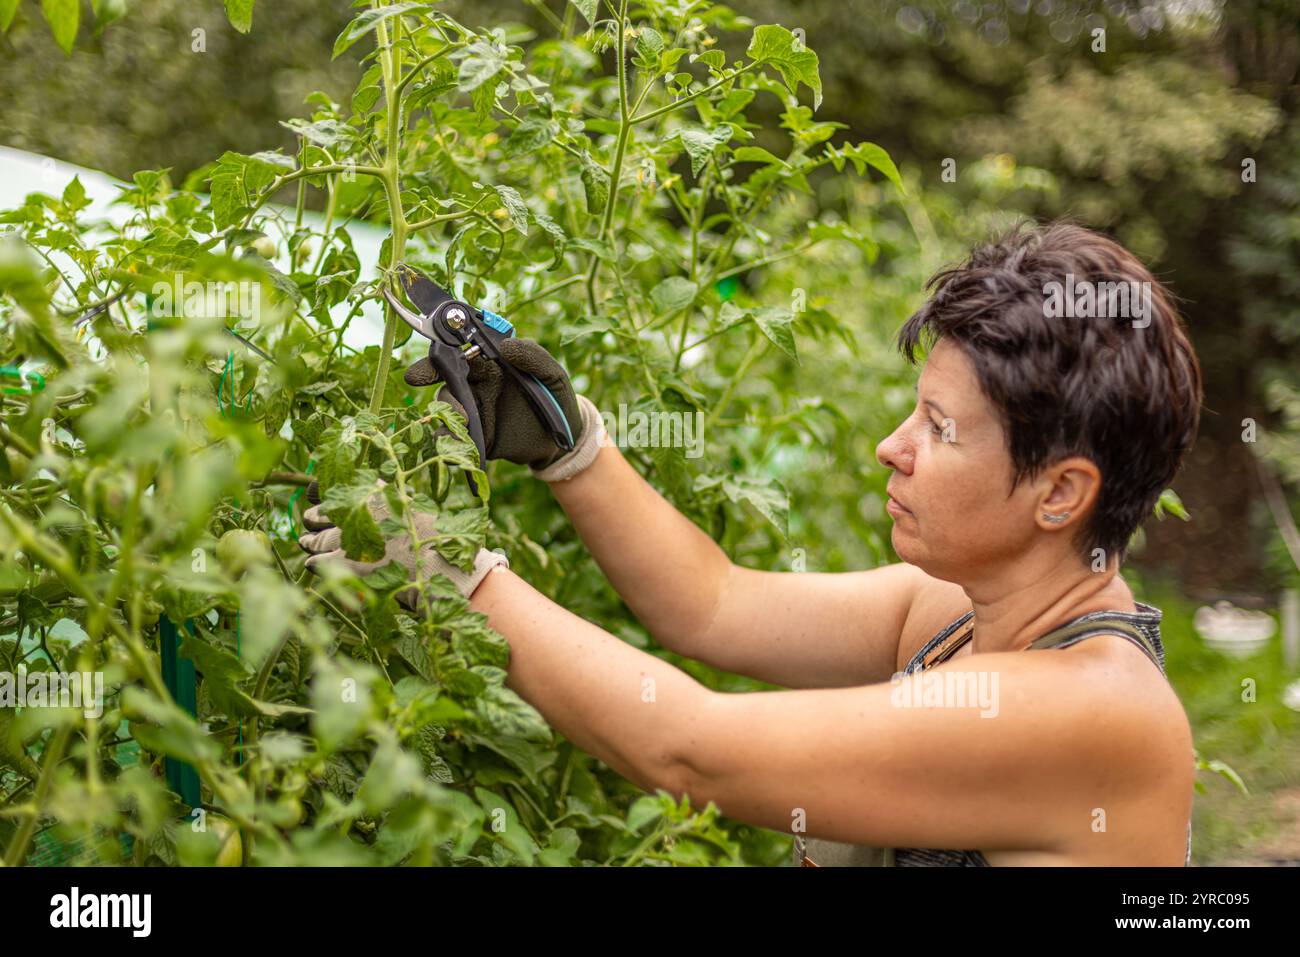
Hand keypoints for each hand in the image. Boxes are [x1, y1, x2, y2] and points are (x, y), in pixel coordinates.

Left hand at [296, 485, 507, 604]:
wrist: (436, 563)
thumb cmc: (434, 538)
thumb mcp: (414, 510)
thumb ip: (394, 503)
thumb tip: (388, 499)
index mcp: (373, 494)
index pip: (336, 492)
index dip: (326, 501)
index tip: (320, 505)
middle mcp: (356, 511)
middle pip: (319, 515)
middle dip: (313, 521)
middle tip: (309, 527)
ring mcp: (347, 536)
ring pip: (313, 538)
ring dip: (309, 542)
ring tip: (306, 544)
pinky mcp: (342, 562)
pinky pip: (316, 561)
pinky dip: (314, 563)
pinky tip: (314, 565)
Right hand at [404, 337, 591, 471]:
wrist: (565, 440)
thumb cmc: (558, 399)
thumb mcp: (553, 374)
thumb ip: (533, 356)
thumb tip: (506, 346)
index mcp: (491, 364)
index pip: (462, 350)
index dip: (445, 348)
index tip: (434, 350)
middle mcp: (477, 385)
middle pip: (446, 377)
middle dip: (428, 374)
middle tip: (416, 377)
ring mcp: (475, 411)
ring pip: (448, 407)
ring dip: (447, 410)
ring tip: (461, 417)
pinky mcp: (477, 438)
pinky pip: (457, 437)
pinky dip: (451, 440)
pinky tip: (456, 443)